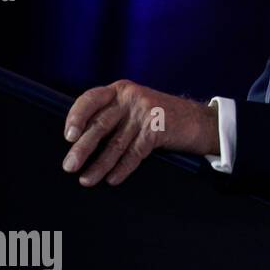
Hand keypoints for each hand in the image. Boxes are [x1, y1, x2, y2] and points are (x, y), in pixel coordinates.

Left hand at [62, 80, 219, 186]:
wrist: (201, 122)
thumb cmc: (160, 118)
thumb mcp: (134, 107)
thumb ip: (111, 115)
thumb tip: (78, 140)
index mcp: (120, 90)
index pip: (90, 99)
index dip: (76, 117)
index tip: (68, 136)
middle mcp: (131, 98)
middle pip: (100, 124)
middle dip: (83, 148)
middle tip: (69, 166)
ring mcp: (145, 113)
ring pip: (116, 143)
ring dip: (100, 164)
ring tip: (87, 179)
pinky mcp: (158, 129)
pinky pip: (135, 152)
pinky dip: (122, 168)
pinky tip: (112, 179)